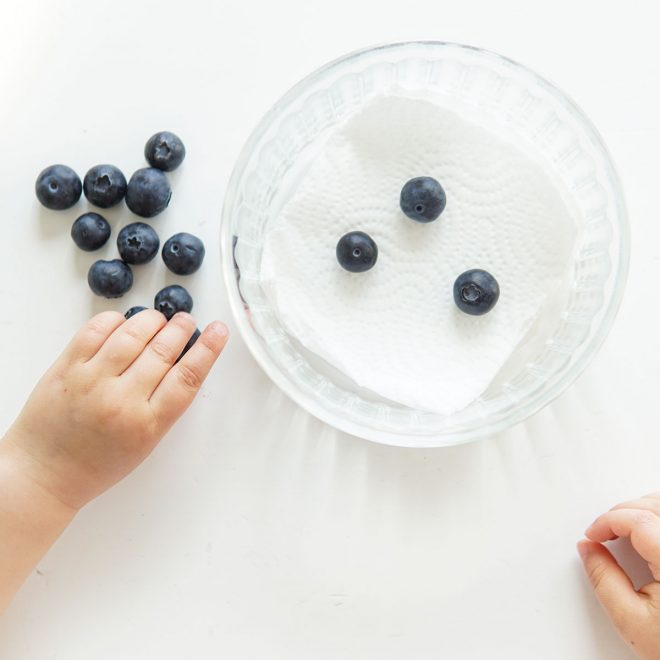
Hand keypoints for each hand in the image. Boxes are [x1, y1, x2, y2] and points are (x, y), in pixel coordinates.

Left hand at [3, 310, 227, 510]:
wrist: (45, 473)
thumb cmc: (99, 463)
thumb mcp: (146, 442)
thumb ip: (165, 404)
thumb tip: (182, 360)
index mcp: (148, 424)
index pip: (188, 377)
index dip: (208, 349)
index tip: (219, 331)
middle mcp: (121, 400)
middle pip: (163, 350)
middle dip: (181, 328)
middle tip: (186, 322)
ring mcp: (91, 381)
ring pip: (132, 334)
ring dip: (153, 320)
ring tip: (160, 320)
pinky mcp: (66, 367)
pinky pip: (96, 330)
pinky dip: (116, 320)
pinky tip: (124, 323)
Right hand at [578, 494, 659, 659]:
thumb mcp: (631, 621)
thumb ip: (603, 579)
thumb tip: (588, 550)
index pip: (638, 519)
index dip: (608, 521)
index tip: (594, 533)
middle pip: (656, 506)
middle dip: (624, 510)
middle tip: (606, 530)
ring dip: (645, 509)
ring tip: (627, 529)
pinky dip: (658, 518)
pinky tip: (652, 533)